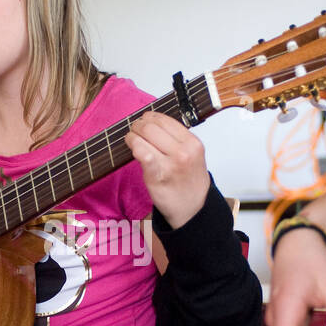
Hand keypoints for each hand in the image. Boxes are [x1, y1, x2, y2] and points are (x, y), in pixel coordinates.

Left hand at [125, 111, 210, 228]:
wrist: (192, 208)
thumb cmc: (189, 181)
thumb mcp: (193, 154)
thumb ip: (178, 139)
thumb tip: (153, 122)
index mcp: (193, 143)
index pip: (165, 120)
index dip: (150, 117)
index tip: (145, 120)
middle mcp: (183, 152)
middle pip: (152, 126)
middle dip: (139, 125)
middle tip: (135, 129)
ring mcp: (170, 164)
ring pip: (144, 136)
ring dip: (132, 135)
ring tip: (131, 138)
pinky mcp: (156, 175)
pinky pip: (141, 153)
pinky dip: (133, 146)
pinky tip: (132, 147)